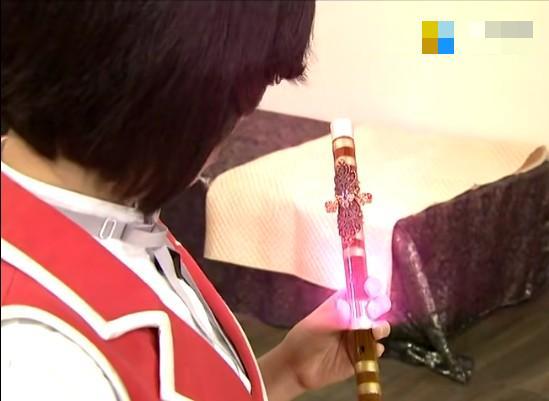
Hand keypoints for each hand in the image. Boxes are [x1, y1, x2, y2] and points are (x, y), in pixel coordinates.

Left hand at [259, 289, 390, 400]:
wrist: (298, 368)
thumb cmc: (304, 339)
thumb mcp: (316, 325)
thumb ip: (333, 317)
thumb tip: (346, 309)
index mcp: (343, 303)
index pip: (361, 289)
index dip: (369, 286)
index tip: (370, 289)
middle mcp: (355, 317)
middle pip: (376, 306)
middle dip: (379, 305)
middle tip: (372, 311)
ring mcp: (360, 336)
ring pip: (380, 328)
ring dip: (381, 327)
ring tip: (374, 331)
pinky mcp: (363, 355)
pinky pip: (377, 350)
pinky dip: (377, 349)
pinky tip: (371, 350)